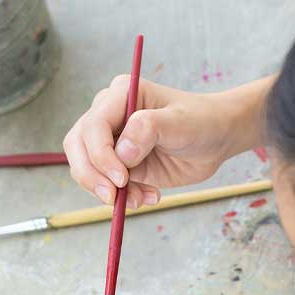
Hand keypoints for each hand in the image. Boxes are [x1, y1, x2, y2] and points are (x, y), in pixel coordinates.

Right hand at [63, 75, 274, 206]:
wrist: (217, 138)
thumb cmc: (201, 121)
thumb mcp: (180, 122)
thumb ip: (149, 129)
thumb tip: (121, 152)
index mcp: (120, 95)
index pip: (93, 125)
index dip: (101, 154)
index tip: (122, 178)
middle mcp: (109, 116)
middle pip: (78, 146)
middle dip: (92, 174)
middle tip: (114, 196)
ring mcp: (112, 141)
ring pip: (85, 167)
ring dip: (106, 190)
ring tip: (140, 199)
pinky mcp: (119, 164)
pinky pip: (105, 184)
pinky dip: (122, 197)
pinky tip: (149, 196)